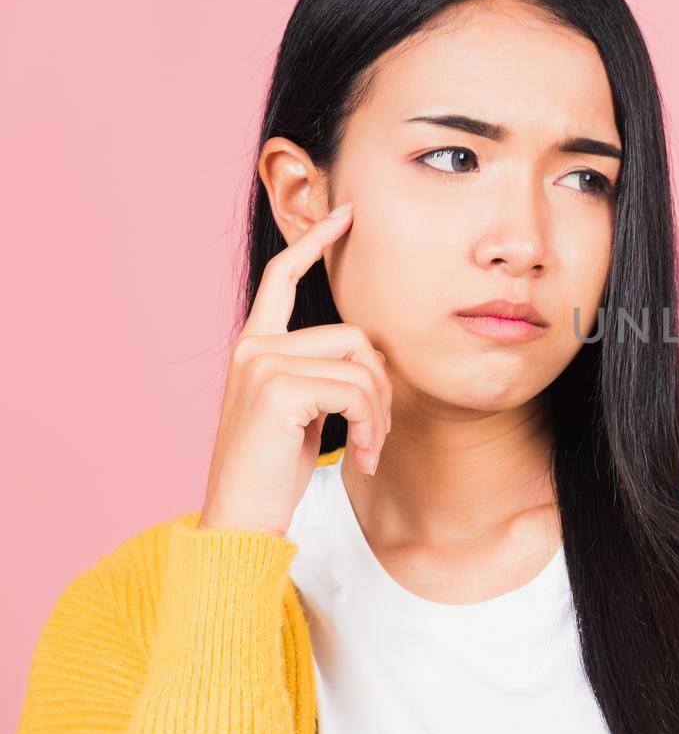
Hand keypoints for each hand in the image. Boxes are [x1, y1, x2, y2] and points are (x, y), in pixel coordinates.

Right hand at [196, 200, 392, 535]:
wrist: (242, 519)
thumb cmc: (274, 471)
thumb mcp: (302, 410)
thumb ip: (322, 371)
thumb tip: (371, 351)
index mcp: (255, 346)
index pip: (282, 277)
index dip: (313, 242)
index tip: (346, 214)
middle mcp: (253, 346)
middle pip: (355, 335)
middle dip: (382, 387)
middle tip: (378, 434)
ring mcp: (261, 363)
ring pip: (362, 365)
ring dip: (381, 413)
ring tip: (370, 450)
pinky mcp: (276, 388)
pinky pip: (355, 390)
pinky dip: (372, 424)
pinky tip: (362, 456)